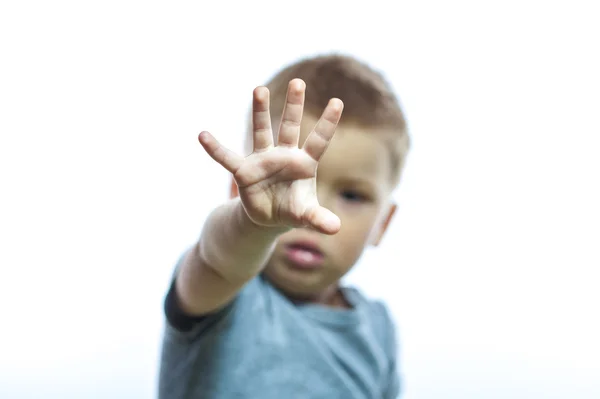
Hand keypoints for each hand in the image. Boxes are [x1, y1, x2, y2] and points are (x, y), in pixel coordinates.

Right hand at [198, 79, 342, 234]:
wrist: (269, 218)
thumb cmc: (293, 210)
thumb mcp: (306, 216)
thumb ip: (319, 219)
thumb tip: (335, 228)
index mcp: (304, 163)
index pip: (319, 140)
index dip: (327, 123)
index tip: (338, 101)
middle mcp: (284, 155)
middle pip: (290, 126)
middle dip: (294, 105)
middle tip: (298, 82)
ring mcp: (263, 160)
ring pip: (262, 131)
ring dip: (260, 111)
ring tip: (259, 88)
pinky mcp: (244, 172)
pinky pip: (228, 158)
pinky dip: (216, 149)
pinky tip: (203, 135)